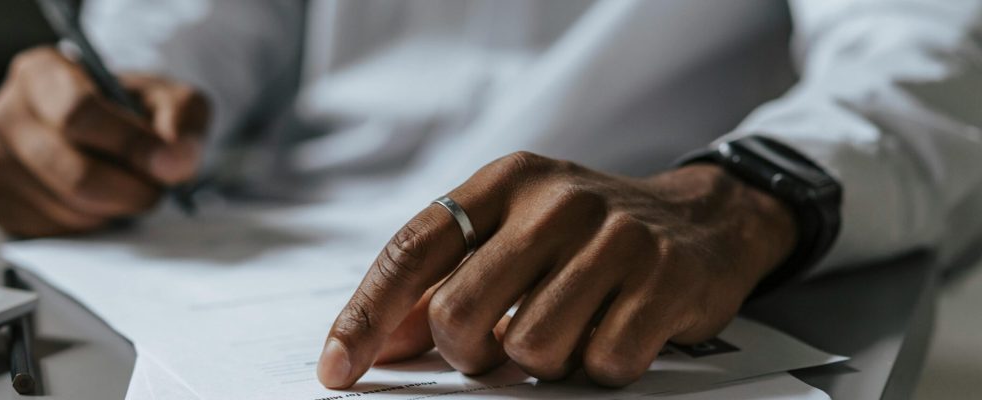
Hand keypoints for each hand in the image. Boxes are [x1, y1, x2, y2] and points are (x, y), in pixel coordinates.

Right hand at [0, 46, 209, 236]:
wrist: (100, 131)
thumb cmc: (129, 110)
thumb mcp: (168, 98)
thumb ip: (182, 119)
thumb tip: (174, 163)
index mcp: (41, 73)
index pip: (79, 114)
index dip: (131, 146)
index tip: (168, 166)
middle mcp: (4, 115)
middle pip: (76, 174)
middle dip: (130, 191)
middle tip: (154, 189)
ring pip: (69, 210)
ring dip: (113, 210)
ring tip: (124, 188)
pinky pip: (53, 233)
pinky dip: (88, 227)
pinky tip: (95, 204)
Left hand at [318, 152, 796, 387]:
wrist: (703, 219)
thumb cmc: (586, 236)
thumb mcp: (513, 233)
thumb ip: (445, 278)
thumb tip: (378, 342)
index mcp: (504, 182)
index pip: (413, 250)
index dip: (367, 314)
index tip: (338, 368)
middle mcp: (555, 201)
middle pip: (459, 312)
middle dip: (467, 352)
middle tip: (494, 349)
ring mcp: (614, 238)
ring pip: (529, 348)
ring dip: (542, 361)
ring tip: (569, 330)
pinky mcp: (664, 280)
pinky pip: (600, 363)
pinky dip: (599, 367)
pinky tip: (613, 332)